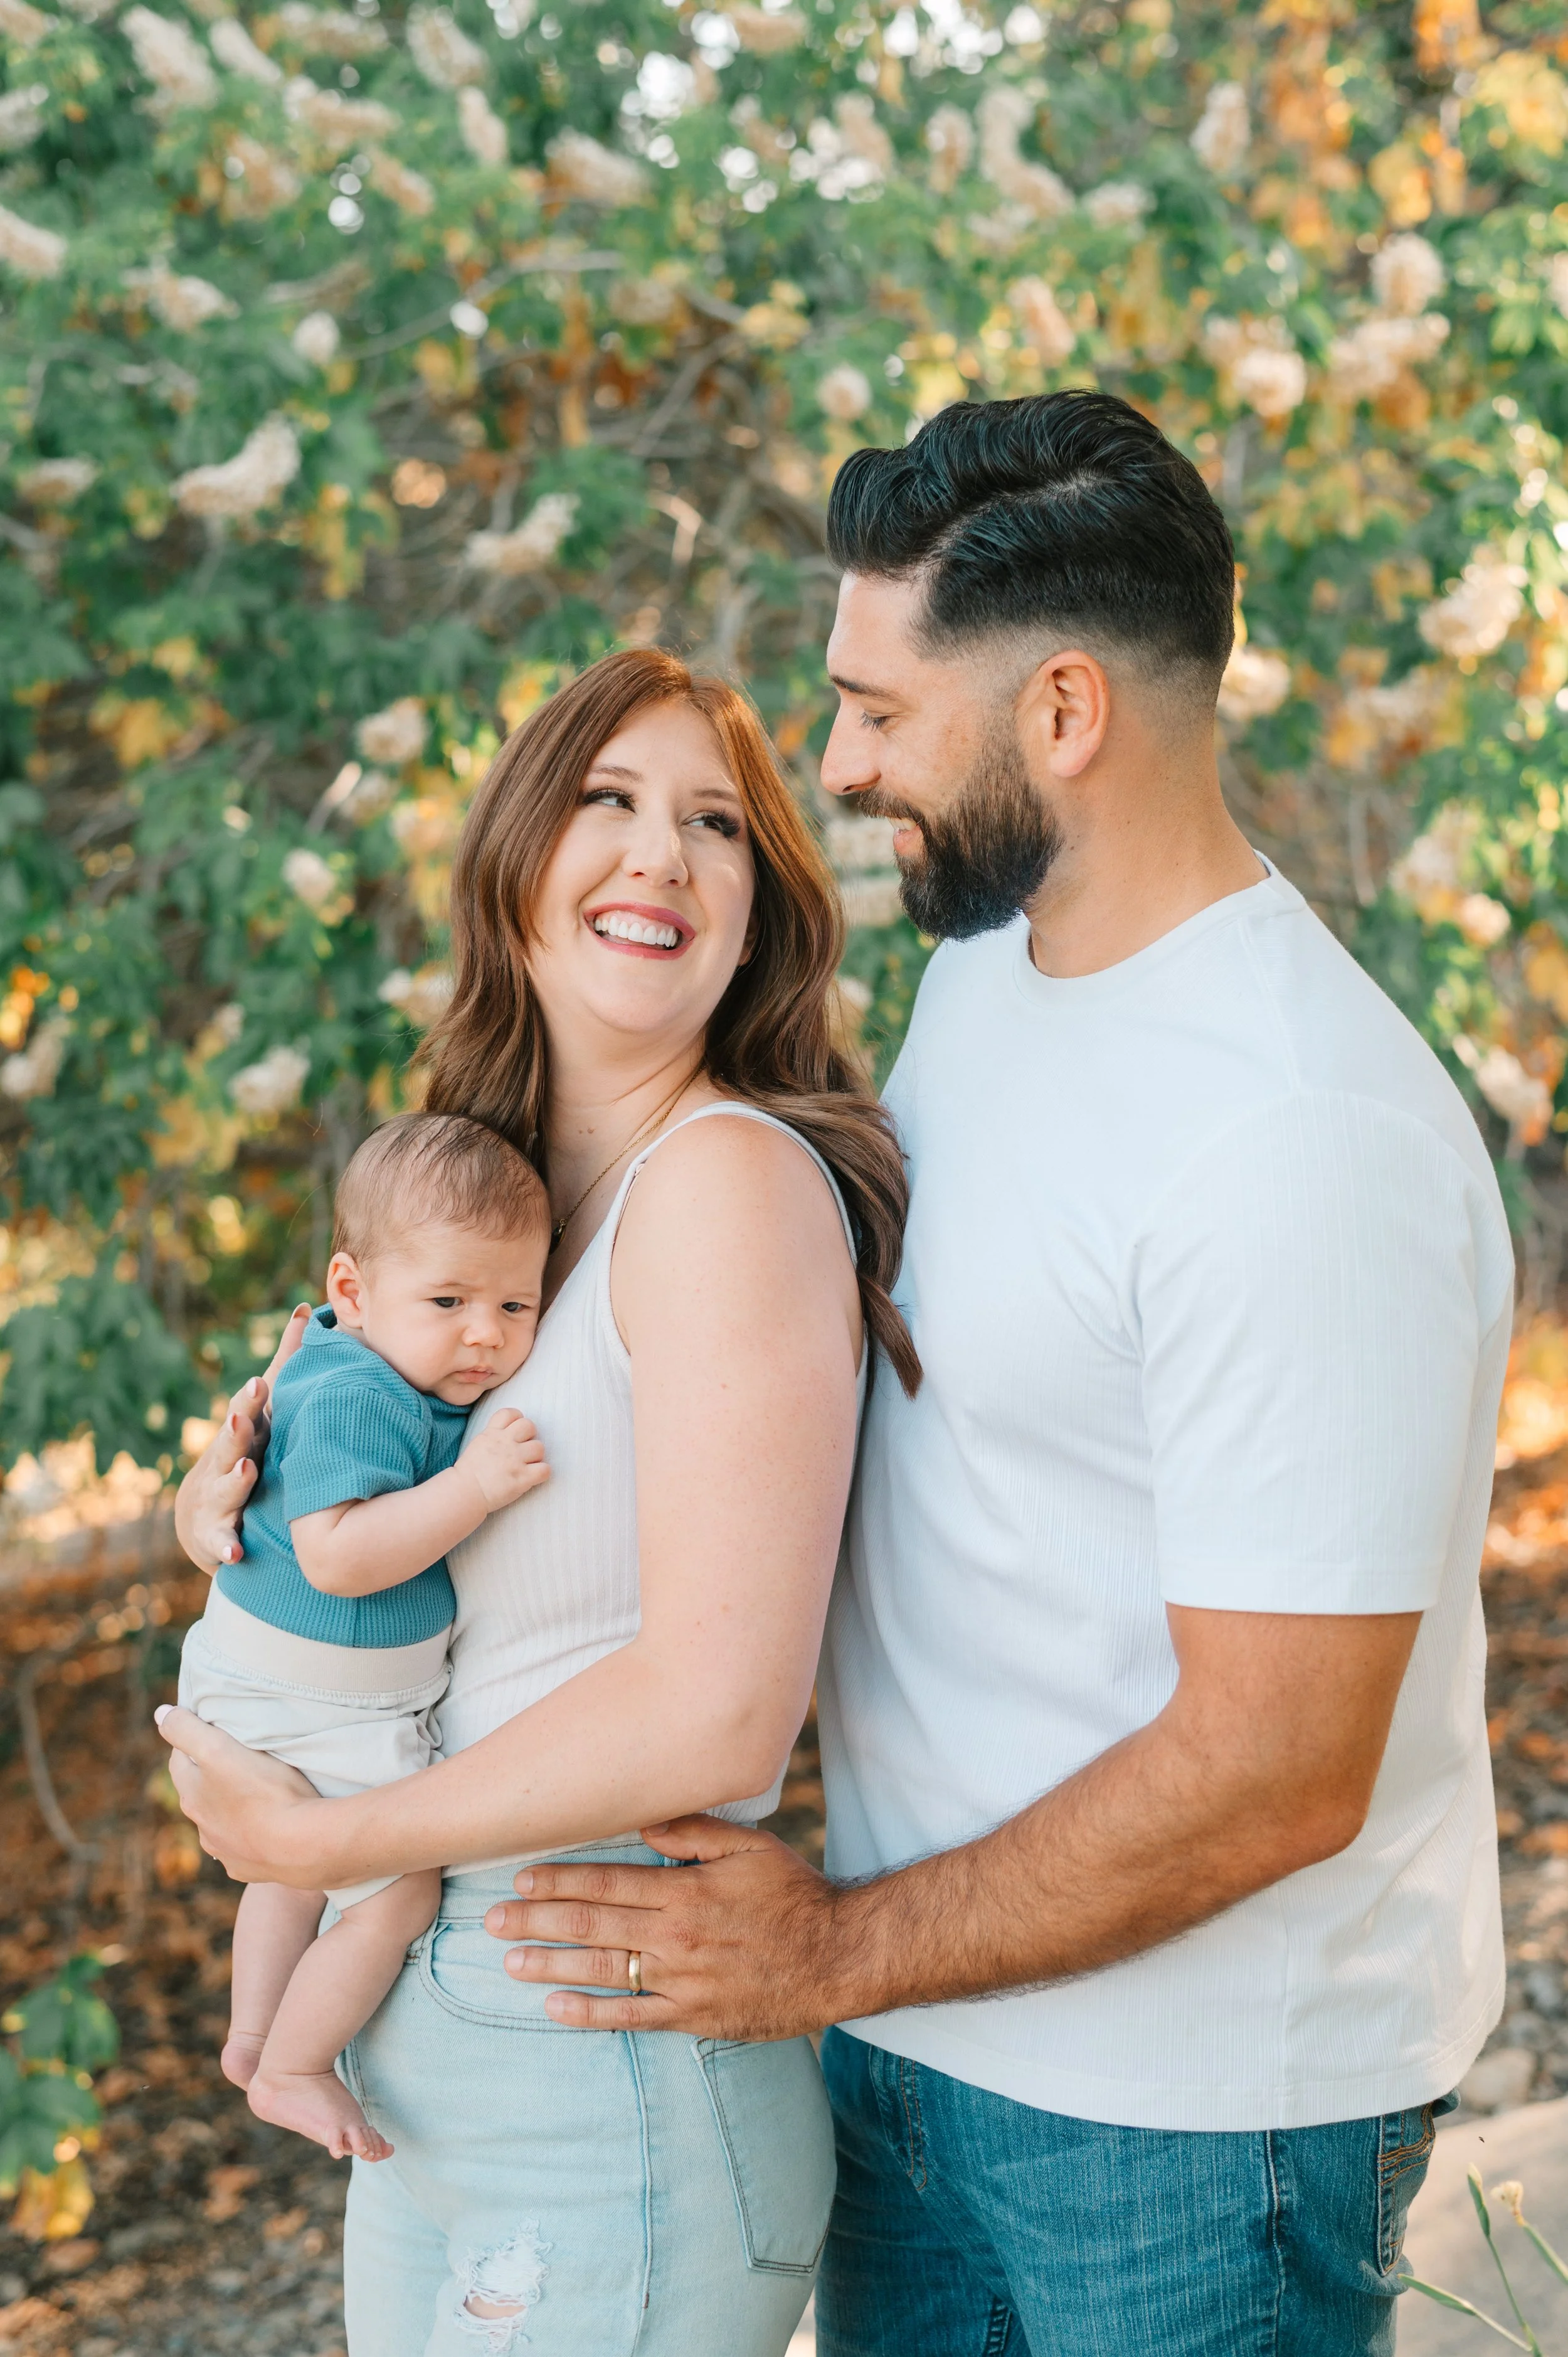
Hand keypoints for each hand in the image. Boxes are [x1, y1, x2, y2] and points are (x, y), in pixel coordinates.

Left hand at [155, 1704, 323, 1885]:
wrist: (301, 1845)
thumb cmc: (264, 1792)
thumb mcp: (219, 1749)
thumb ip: (186, 1730)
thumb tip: (160, 1713)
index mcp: (192, 1797)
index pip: (180, 1760)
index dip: (193, 1740)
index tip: (214, 1727)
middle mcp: (203, 1828)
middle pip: (200, 1793)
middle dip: (213, 1775)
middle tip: (239, 1757)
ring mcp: (225, 1851)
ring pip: (220, 1823)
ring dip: (231, 1808)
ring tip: (257, 1793)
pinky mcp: (248, 1868)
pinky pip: (245, 1847)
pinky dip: (251, 1835)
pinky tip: (268, 1827)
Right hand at [173, 1304, 310, 1570]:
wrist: (201, 1517)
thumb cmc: (247, 1449)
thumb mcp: (263, 1410)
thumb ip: (285, 1363)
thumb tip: (304, 1308)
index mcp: (246, 1431)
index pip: (248, 1411)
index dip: (252, 1398)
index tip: (260, 1383)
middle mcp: (227, 1459)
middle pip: (231, 1442)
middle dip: (237, 1428)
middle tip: (244, 1415)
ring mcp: (218, 1497)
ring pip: (225, 1488)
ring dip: (235, 1480)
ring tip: (248, 1471)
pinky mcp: (215, 1535)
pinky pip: (221, 1543)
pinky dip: (227, 1547)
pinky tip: (237, 1554)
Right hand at [463, 1409, 548, 1512]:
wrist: (464, 1493)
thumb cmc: (469, 1473)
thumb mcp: (478, 1444)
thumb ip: (493, 1436)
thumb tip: (507, 1433)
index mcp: (492, 1434)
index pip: (511, 1413)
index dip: (517, 1420)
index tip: (516, 1432)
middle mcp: (505, 1443)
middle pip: (529, 1425)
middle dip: (530, 1437)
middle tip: (523, 1450)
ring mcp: (515, 1460)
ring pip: (540, 1448)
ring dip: (536, 1457)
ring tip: (527, 1466)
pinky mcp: (522, 1477)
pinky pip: (545, 1469)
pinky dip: (542, 1474)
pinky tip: (533, 1478)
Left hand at [483, 1815, 845, 2040]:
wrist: (838, 1957)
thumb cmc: (794, 1895)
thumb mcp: (750, 1847)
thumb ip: (694, 1832)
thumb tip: (642, 1821)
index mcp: (684, 1889)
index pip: (605, 1881)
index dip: (558, 1879)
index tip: (520, 1878)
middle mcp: (674, 1933)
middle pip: (591, 1924)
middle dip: (537, 1921)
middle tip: (492, 1922)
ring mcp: (681, 1978)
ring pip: (601, 1970)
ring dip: (550, 1966)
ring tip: (510, 1962)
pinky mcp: (692, 2016)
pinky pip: (631, 2017)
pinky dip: (590, 2014)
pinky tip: (555, 2009)